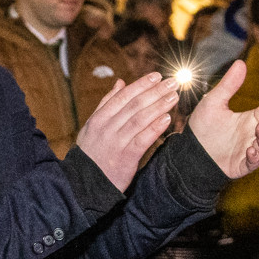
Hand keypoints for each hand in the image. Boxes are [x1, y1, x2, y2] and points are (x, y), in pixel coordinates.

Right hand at [73, 73, 177, 190]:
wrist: (84, 183)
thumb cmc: (92, 151)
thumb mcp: (93, 125)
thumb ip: (107, 103)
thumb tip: (120, 82)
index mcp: (99, 118)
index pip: (123, 96)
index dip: (141, 85)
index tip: (157, 76)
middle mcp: (107, 128)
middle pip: (134, 105)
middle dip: (155, 92)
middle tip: (173, 82)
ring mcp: (116, 143)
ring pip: (140, 120)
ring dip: (159, 106)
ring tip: (174, 96)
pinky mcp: (126, 158)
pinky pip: (142, 140)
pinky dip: (155, 128)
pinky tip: (167, 119)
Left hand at [187, 59, 258, 178]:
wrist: (189, 149)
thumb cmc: (203, 125)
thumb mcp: (214, 102)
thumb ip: (228, 85)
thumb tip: (240, 62)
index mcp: (249, 118)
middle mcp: (252, 134)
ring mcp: (248, 149)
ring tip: (258, 129)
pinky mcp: (241, 164)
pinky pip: (253, 163)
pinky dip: (254, 157)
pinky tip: (250, 150)